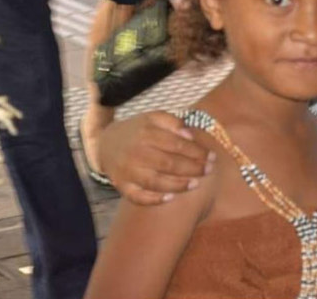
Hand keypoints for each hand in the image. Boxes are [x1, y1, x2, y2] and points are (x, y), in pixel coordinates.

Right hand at [98, 111, 214, 204]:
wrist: (105, 143)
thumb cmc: (137, 130)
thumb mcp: (153, 117)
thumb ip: (173, 122)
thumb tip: (190, 135)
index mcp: (146, 133)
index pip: (176, 144)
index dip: (197, 152)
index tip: (211, 156)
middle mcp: (136, 153)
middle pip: (168, 164)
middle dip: (192, 168)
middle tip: (208, 170)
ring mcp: (128, 171)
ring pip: (155, 182)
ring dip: (178, 185)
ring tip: (195, 184)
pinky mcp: (121, 186)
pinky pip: (137, 197)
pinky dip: (153, 199)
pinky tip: (169, 198)